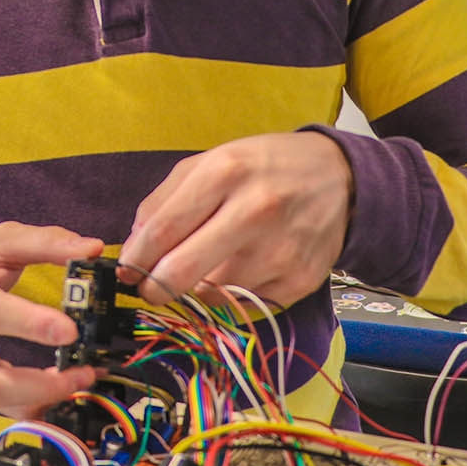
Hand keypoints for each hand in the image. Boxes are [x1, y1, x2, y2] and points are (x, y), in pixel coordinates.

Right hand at [0, 222, 104, 417]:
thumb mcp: (0, 241)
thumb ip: (47, 242)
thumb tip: (93, 249)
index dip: (33, 324)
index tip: (70, 331)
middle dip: (40, 386)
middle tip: (82, 374)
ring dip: (39, 400)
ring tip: (76, 382)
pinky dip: (28, 404)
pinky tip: (56, 391)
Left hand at [118, 131, 352, 307]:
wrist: (340, 179)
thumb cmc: (265, 168)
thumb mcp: (212, 161)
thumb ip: (165, 199)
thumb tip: (134, 245)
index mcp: (226, 173)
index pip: (163, 229)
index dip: (135, 257)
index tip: (126, 271)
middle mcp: (254, 211)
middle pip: (181, 272)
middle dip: (154, 287)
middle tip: (150, 287)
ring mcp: (279, 250)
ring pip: (210, 294)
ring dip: (197, 287)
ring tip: (209, 263)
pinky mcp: (298, 282)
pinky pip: (243, 304)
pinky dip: (231, 293)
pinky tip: (243, 267)